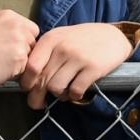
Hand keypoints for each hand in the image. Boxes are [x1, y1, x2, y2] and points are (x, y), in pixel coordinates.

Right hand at [0, 7, 40, 94]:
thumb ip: (7, 28)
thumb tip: (21, 36)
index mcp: (9, 15)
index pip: (31, 28)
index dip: (24, 40)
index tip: (11, 47)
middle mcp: (16, 24)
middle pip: (34, 41)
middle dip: (25, 51)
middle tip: (7, 57)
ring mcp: (19, 40)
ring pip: (32, 55)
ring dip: (22, 62)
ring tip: (3, 64)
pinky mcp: (20, 57)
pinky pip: (27, 67)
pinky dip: (18, 72)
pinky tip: (3, 70)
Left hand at [18, 22, 135, 109]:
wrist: (113, 35)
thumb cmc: (82, 39)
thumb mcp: (60, 38)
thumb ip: (45, 53)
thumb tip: (27, 76)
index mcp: (51, 39)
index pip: (31, 66)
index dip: (26, 81)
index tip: (27, 89)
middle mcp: (63, 48)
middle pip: (42, 80)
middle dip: (36, 96)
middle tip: (37, 103)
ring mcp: (78, 58)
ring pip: (56, 87)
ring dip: (58, 96)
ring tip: (62, 94)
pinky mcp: (93, 69)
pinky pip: (75, 91)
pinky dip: (73, 97)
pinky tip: (75, 93)